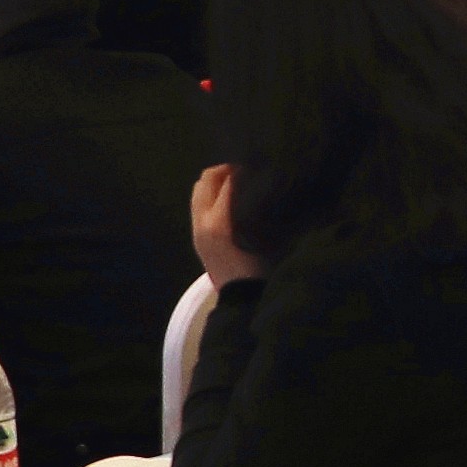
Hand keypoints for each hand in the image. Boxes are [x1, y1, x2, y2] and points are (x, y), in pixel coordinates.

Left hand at [187, 161, 260, 287]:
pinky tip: (229, 202)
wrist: (244, 300)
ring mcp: (197, 229)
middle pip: (207, 179)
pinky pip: (198, 204)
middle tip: (247, 172)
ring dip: (216, 182)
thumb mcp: (270, 235)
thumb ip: (264, 208)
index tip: (261, 166)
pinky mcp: (196, 236)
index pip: (229, 180)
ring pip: (199, 190)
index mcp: (221, 221)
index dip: (245, 169)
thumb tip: (268, 183)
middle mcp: (204, 221)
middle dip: (226, 170)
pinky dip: (211, 196)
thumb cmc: (264, 269)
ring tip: (237, 185)